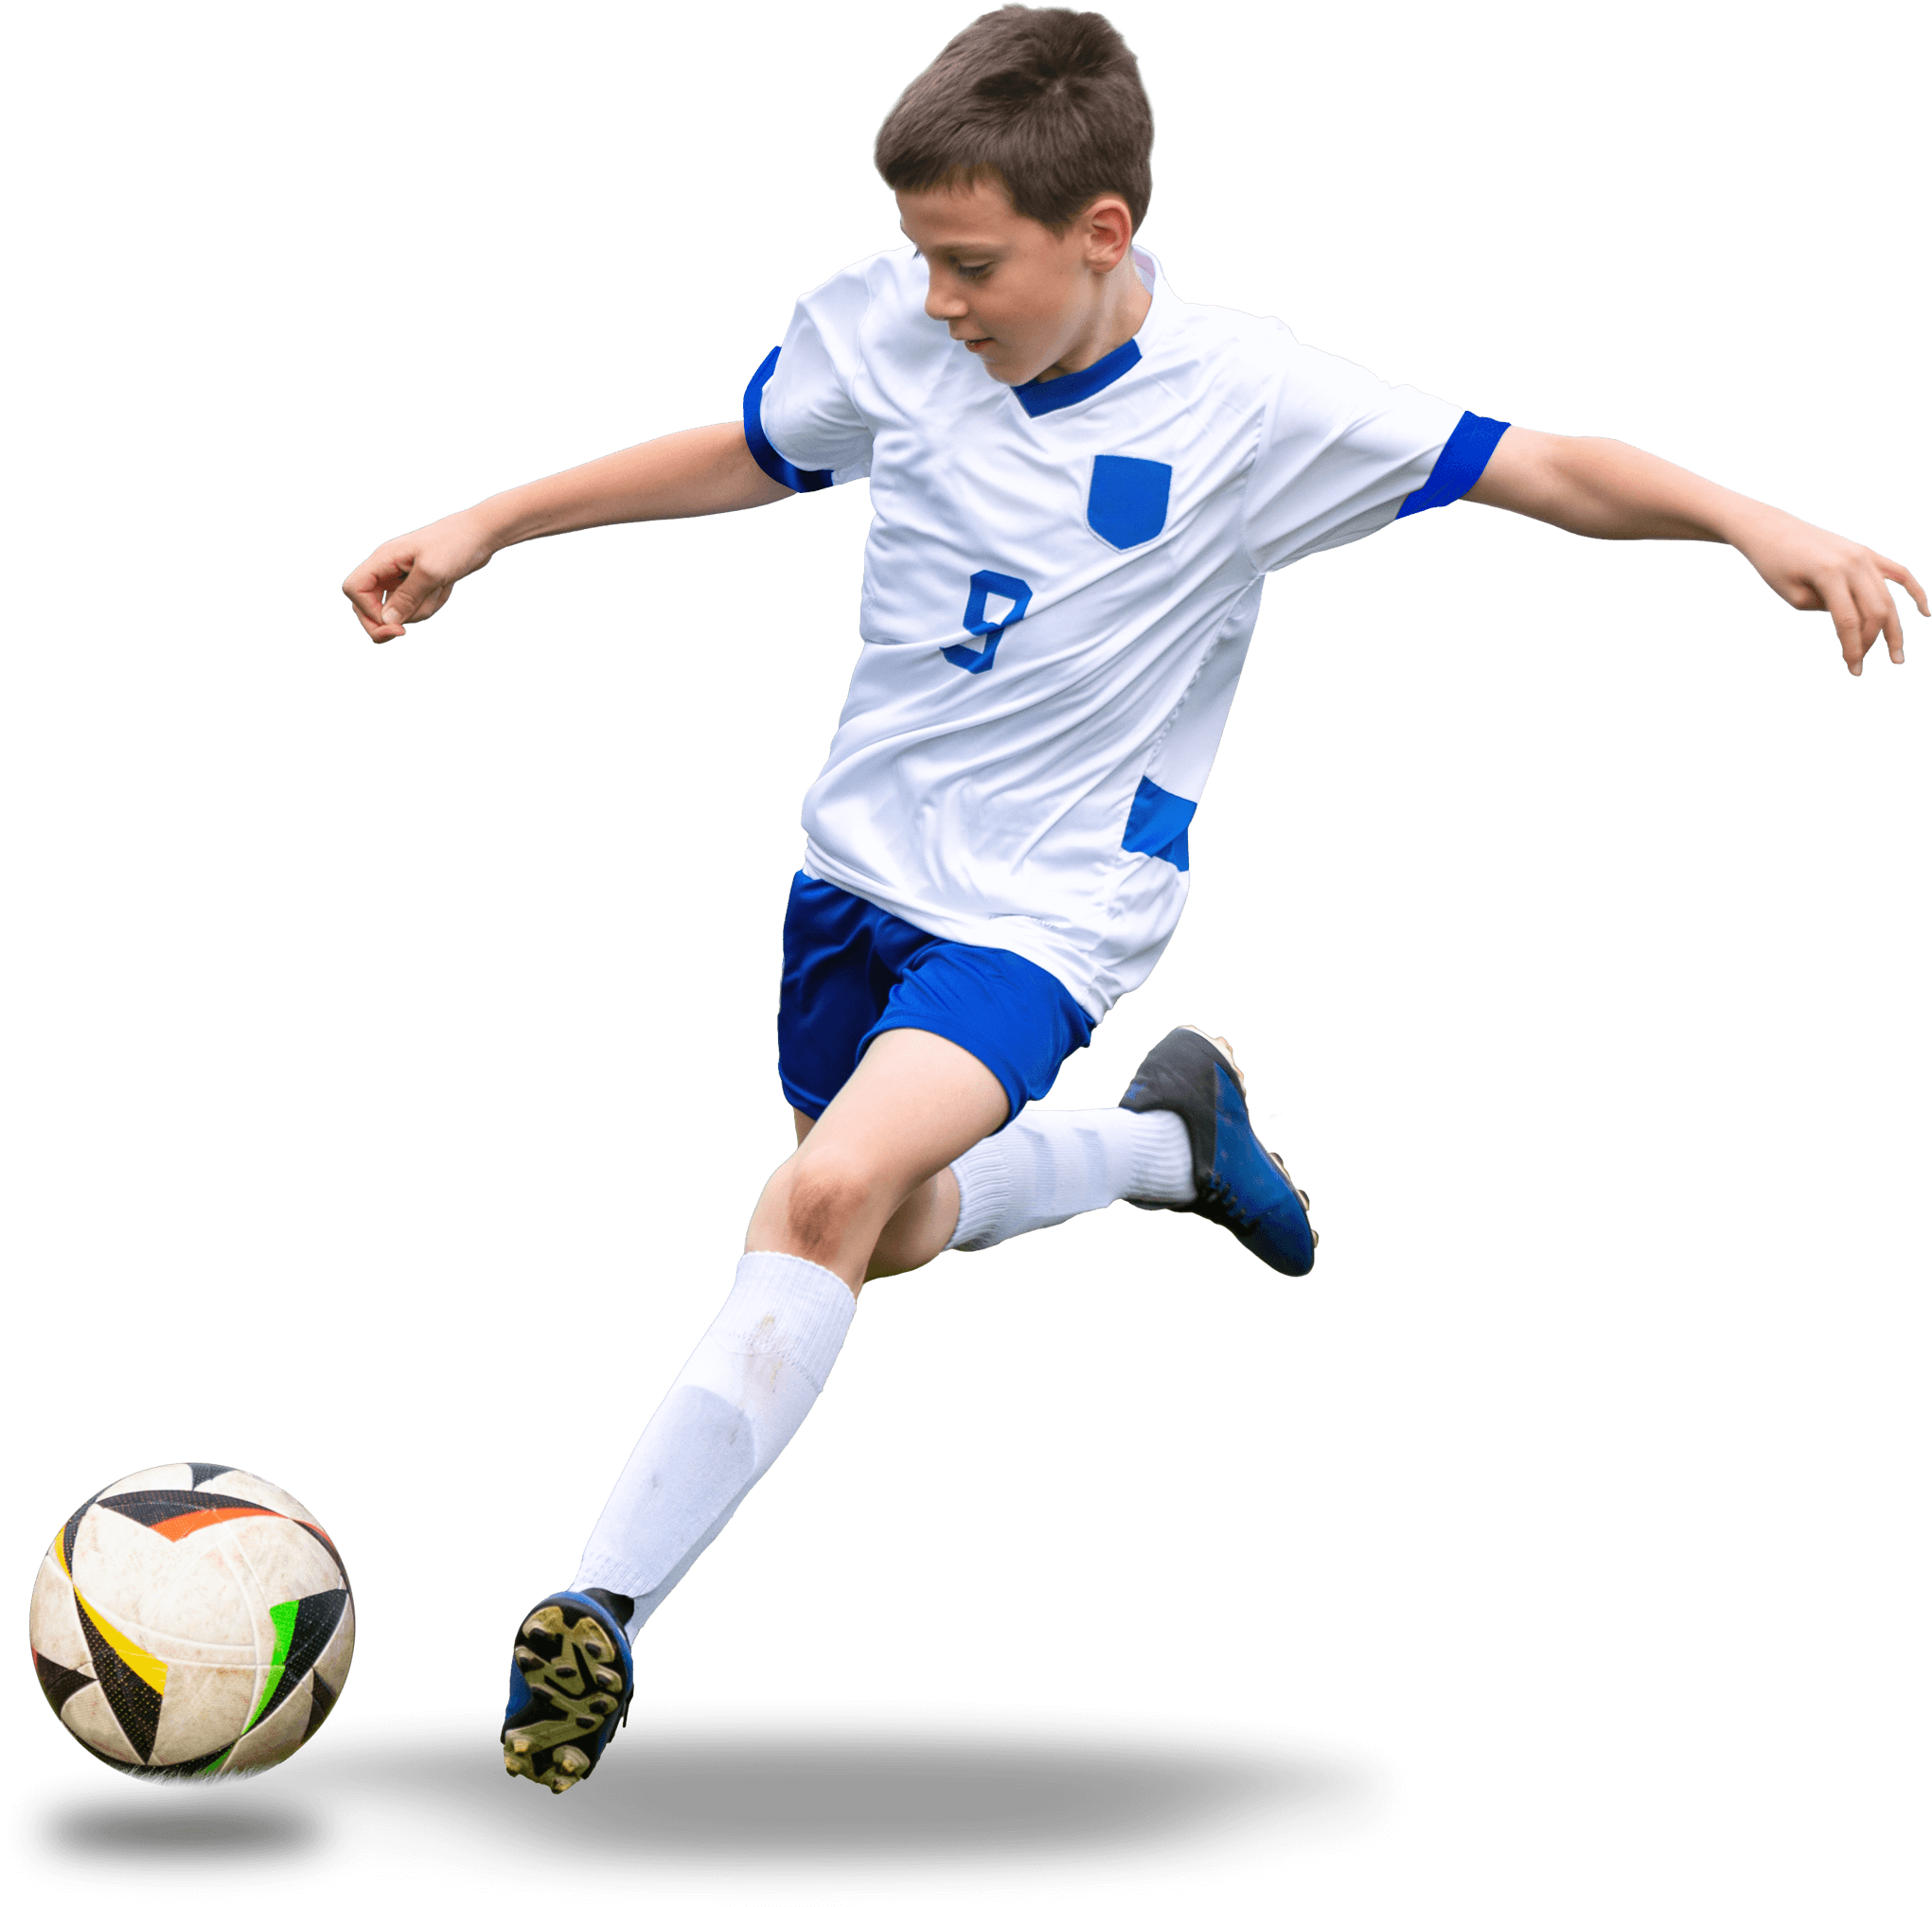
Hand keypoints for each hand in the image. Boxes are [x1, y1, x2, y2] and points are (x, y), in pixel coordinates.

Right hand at [341, 510, 498, 643]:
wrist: (480, 534)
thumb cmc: (455, 544)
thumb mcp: (431, 572)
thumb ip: (407, 598)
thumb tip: (386, 621)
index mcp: (383, 559)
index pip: (354, 589)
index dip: (366, 611)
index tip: (391, 623)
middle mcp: (387, 568)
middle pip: (368, 605)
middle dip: (388, 620)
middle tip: (403, 632)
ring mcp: (401, 577)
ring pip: (398, 610)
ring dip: (421, 609)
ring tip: (440, 588)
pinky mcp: (417, 584)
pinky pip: (416, 607)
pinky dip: (431, 604)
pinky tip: (445, 588)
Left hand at [1732, 509, 1925, 675]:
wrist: (1773, 530)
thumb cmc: (1775, 565)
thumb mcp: (1794, 595)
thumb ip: (1828, 609)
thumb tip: (1855, 622)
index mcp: (1830, 573)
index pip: (1849, 621)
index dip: (1853, 648)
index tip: (1852, 669)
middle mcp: (1854, 563)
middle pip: (1875, 611)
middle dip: (1870, 642)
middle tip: (1860, 664)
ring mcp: (1864, 556)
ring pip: (1888, 598)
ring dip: (1893, 629)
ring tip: (1895, 656)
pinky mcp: (1866, 553)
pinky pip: (1899, 573)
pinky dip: (1914, 592)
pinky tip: (1924, 612)